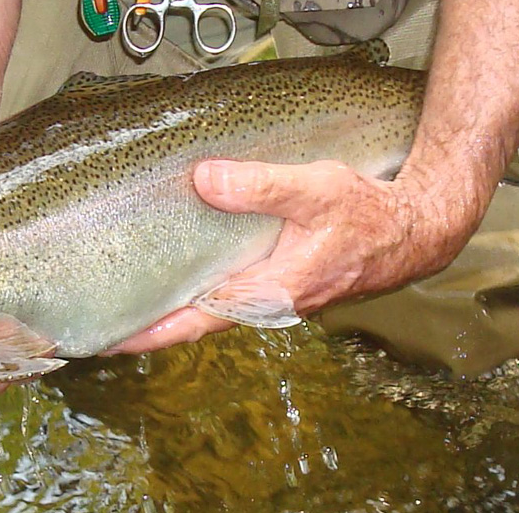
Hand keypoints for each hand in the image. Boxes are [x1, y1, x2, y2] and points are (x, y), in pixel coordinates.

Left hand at [107, 158, 478, 354]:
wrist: (415, 231)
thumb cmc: (368, 215)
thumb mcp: (314, 190)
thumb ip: (260, 187)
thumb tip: (204, 180)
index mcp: (270, 292)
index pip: (197, 321)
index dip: (151, 331)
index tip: (108, 338)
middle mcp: (268, 302)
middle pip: (197, 321)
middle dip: (151, 323)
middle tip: (103, 317)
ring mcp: (274, 295)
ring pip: (213, 307)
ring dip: (174, 307)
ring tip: (131, 295)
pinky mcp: (281, 281)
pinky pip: (230, 291)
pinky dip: (200, 288)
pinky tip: (182, 269)